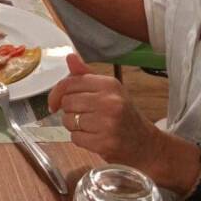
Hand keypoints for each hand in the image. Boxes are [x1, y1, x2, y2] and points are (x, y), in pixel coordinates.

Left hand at [49, 54, 166, 167]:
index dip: (56, 94)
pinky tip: (94, 137)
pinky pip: (75, 138)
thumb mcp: (108, 91)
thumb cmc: (123, 115)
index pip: (69, 83)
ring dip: (74, 126)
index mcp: (109, 84)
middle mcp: (110, 101)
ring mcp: (108, 123)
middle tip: (84, 116)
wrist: (145, 143)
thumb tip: (70, 56)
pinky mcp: (105, 143)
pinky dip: (80, 139)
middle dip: (70, 111)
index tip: (55, 102)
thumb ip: (85, 75)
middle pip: (67, 103)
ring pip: (69, 121)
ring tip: (92, 127)